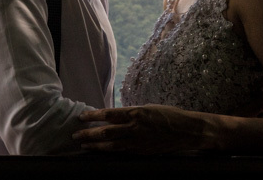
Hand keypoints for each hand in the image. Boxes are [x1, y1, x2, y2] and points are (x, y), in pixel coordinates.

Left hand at [73, 105, 216, 153]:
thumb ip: (130, 113)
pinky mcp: (143, 152)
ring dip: (96, 146)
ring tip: (83, 145)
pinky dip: (110, 152)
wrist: (187, 131)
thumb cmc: (168, 115)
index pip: (109, 114)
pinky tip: (102, 152)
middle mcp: (136, 128)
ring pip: (112, 146)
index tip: (81, 116)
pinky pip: (123, 152)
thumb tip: (113, 116)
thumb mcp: (147, 108)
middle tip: (75, 135)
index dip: (93, 116)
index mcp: (136, 113)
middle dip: (89, 134)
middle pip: (106, 132)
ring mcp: (139, 142)